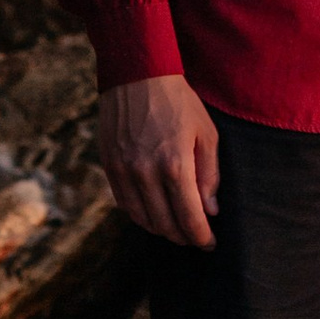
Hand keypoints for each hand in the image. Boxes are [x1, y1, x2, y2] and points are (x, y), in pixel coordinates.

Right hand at [97, 74, 220, 246]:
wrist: (137, 74)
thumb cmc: (178, 102)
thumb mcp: (206, 133)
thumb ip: (209, 175)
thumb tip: (210, 210)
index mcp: (175, 165)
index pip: (189, 218)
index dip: (201, 237)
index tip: (210, 244)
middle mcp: (146, 173)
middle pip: (165, 225)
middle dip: (184, 236)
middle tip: (195, 237)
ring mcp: (124, 171)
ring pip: (142, 219)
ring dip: (161, 229)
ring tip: (176, 227)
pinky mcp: (109, 166)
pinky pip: (124, 204)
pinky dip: (140, 215)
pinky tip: (153, 212)